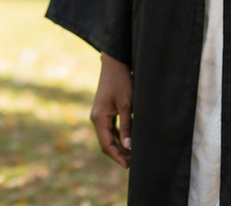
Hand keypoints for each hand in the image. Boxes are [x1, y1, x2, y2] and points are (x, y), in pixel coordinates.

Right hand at [90, 53, 132, 168]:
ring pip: (108, 136)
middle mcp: (96, 118)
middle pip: (106, 142)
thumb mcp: (126, 105)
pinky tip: (128, 141)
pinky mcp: (104, 111)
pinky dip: (118, 137)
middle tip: (133, 163)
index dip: (117, 156)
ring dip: (119, 146)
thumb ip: (127, 126)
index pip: (106, 144)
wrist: (115, 64)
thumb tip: (128, 146)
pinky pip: (110, 129)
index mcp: (99, 118)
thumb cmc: (121, 82)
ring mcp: (99, 115)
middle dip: (119, 154)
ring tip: (132, 155)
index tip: (128, 166)